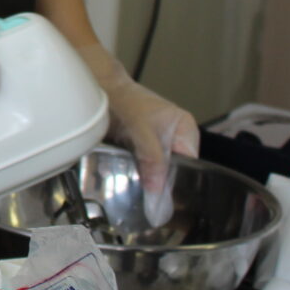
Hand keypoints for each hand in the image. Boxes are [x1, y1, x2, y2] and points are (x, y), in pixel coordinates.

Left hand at [76, 44, 199, 225]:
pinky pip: (147, 168)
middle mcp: (177, 137)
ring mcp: (161, 143)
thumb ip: (152, 157)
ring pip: (160, 172)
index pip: (190, 164)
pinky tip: (132, 184)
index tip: (164, 199)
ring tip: (140, 195)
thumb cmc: (121, 99)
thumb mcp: (139, 128)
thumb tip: (158, 189)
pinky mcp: (144, 148)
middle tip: (151, 202)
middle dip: (163, 185)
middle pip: (176, 171)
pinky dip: (140, 176)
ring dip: (150, 182)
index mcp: (185, 128)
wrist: (99, 86)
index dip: (178, 182)